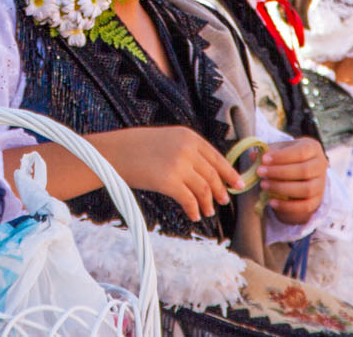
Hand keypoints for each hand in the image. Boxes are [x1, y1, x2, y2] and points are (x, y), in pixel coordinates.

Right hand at [90, 126, 241, 222]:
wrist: (114, 153)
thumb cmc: (137, 148)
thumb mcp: (167, 140)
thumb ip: (188, 151)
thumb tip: (208, 172)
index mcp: (188, 136)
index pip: (216, 157)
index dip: (229, 173)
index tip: (237, 184)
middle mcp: (187, 148)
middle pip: (212, 175)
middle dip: (220, 191)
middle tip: (224, 202)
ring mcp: (178, 165)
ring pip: (204, 189)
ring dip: (208, 203)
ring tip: (207, 212)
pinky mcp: (168, 181)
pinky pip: (189, 200)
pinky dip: (194, 210)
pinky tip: (194, 215)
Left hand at [256, 137, 326, 224]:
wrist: (301, 173)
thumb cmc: (288, 157)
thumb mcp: (279, 149)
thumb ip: (267, 151)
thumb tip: (254, 155)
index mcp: (313, 147)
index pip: (300, 152)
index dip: (281, 157)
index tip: (263, 159)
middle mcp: (321, 165)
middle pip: (304, 171)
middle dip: (279, 172)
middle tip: (260, 172)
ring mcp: (321, 184)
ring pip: (305, 189)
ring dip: (282, 188)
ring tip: (263, 185)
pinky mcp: (317, 200)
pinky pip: (304, 206)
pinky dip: (287, 206)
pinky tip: (271, 202)